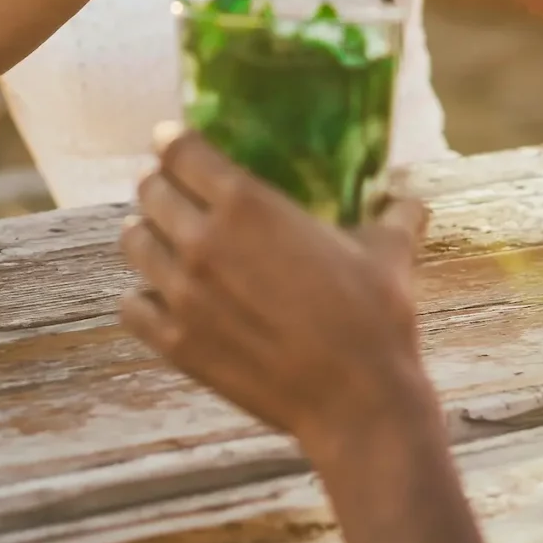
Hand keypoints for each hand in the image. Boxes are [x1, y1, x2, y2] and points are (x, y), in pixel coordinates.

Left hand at [119, 130, 434, 450]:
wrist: (358, 401)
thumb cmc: (375, 319)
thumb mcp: (388, 252)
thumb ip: (394, 215)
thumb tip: (411, 199)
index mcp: (246, 203)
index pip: (181, 151)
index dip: (174, 142)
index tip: (171, 141)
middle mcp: (203, 240)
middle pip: (150, 192)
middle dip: (160, 187)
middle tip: (173, 193)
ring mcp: (182, 294)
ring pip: (134, 244)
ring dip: (146, 236)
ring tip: (161, 240)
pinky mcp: (176, 343)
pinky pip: (132, 307)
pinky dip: (142, 298)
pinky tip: (160, 298)